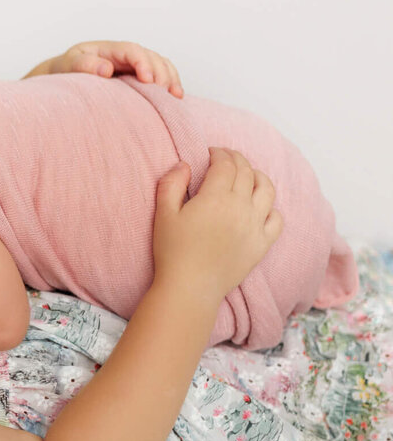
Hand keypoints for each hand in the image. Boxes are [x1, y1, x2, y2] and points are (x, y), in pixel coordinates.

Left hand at [35, 41, 182, 97]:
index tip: (147, 80)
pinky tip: (176, 98)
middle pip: (152, 57)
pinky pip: (161, 76)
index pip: (133, 50)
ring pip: (161, 65)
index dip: (143, 63)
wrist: (66, 76)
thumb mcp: (70, 64)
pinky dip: (171, 84)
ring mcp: (135, 65)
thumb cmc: (67, 69)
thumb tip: (106, 69)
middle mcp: (126, 55)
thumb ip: (85, 65)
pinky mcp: (139, 77)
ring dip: (171, 79)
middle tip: (162, 92)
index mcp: (110, 48)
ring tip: (174, 96)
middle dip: (160, 73)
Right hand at [152, 148, 282, 301]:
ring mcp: (255, 226)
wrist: (190, 287)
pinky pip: (277, 218)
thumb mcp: (163, 214)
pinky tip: (260, 206)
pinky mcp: (262, 244)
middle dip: (237, 159)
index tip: (211, 152)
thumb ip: (171, 184)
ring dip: (258, 176)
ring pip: (267, 189)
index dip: (219, 153)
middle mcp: (241, 207)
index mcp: (215, 198)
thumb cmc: (172, 250)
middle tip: (226, 158)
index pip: (225, 164)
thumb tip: (184, 164)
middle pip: (246, 172)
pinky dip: (271, 207)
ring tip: (248, 175)